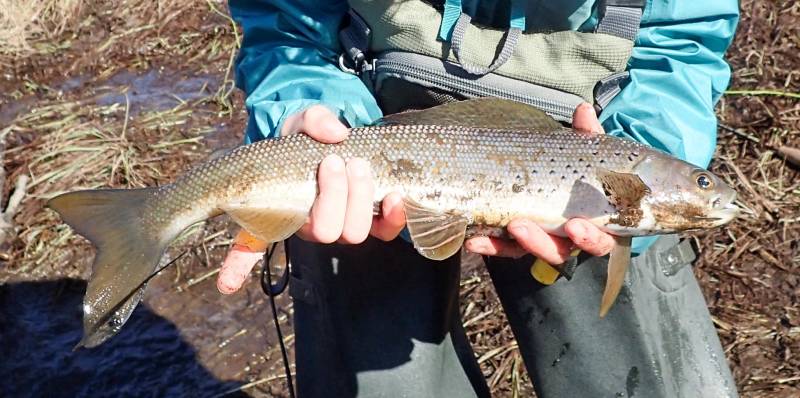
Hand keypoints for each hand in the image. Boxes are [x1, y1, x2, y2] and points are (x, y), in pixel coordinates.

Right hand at [216, 105, 405, 293]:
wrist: (341, 141)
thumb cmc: (309, 138)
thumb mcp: (302, 122)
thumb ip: (313, 120)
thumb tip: (335, 134)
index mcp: (279, 208)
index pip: (248, 245)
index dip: (236, 267)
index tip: (226, 284)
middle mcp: (307, 224)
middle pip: (323, 231)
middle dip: (334, 195)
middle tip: (335, 161)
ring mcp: (339, 225)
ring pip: (352, 233)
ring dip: (359, 198)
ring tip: (358, 165)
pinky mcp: (371, 222)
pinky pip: (384, 232)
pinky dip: (393, 216)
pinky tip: (395, 195)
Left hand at [464, 103, 616, 263]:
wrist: (568, 181)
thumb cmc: (584, 174)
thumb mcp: (588, 155)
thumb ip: (588, 136)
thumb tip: (583, 110)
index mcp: (595, 223)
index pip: (598, 239)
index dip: (589, 237)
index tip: (575, 226)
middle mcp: (568, 239)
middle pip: (559, 251)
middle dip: (541, 242)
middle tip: (521, 226)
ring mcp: (542, 240)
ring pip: (530, 250)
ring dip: (516, 242)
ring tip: (503, 226)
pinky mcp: (519, 241)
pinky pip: (505, 247)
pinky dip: (492, 245)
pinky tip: (473, 241)